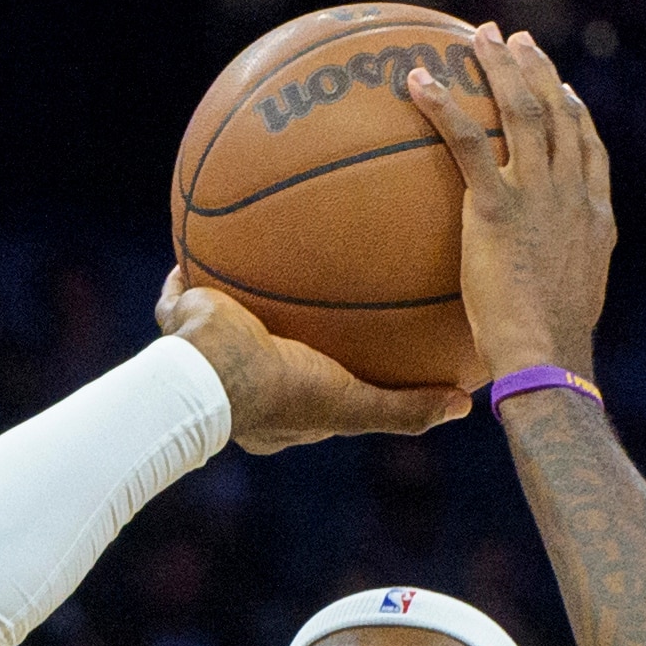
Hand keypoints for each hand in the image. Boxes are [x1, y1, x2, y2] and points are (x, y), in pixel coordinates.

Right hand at [152, 271, 465, 454]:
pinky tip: (207, 235)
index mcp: (274, 410)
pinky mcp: (181, 319)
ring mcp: (205, 350)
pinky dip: (188, 272)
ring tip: (262, 258)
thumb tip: (464, 405)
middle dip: (287, 326)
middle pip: (269, 347)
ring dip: (240, 295)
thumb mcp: (350, 403)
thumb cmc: (278, 390)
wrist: (206, 371)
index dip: (333, 370)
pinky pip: (182, 288)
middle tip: (313, 300)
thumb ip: (403, 408)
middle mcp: (239, 380)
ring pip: (226, 316)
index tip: (356, 347)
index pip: (311, 388)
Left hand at [402, 26, 613, 388]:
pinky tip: (418, 81)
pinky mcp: (498, 206)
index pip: (589, 151)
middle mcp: (571, 194)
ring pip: (521, 111)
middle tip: (518, 40)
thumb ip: (549, 289)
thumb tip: (528, 304)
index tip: (564, 90)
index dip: (577, 115)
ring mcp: (538, 195)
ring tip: (479, 36)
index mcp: (593, 218)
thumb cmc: (549, 354)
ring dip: (500, 66)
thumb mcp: (563, 313)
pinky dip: (442, 106)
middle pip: (558, 113)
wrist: (548, 357)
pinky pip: (466, 142)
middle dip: (538, 70)